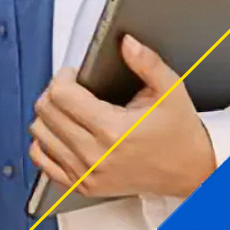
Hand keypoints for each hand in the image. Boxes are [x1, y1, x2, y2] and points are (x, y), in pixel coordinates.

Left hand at [28, 35, 216, 201]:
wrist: (191, 172)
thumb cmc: (180, 134)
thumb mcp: (171, 92)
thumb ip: (147, 63)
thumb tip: (127, 43)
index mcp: (113, 130)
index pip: (61, 95)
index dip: (63, 76)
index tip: (74, 74)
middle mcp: (95, 155)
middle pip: (45, 112)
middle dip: (54, 92)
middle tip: (72, 88)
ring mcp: (86, 173)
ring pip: (39, 134)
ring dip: (48, 116)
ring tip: (69, 109)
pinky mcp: (83, 186)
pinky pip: (42, 160)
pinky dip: (45, 143)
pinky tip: (62, 133)